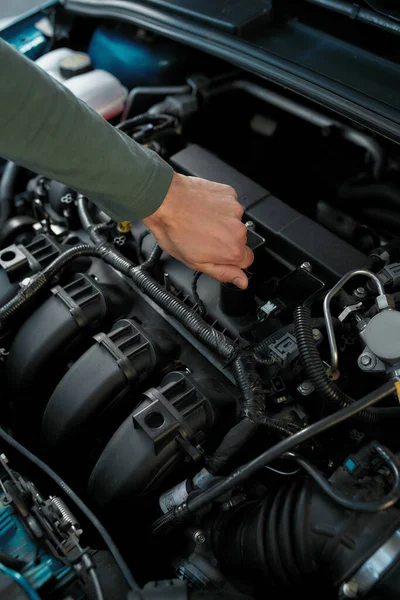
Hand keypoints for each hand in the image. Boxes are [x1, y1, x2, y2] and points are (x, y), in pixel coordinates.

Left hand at [142, 172, 253, 287]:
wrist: (164, 201)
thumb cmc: (174, 230)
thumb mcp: (195, 263)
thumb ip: (223, 273)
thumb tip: (241, 281)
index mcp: (232, 250)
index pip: (247, 261)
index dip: (231, 260)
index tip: (218, 255)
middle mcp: (238, 229)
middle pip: (240, 241)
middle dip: (225, 241)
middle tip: (203, 238)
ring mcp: (235, 209)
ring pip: (234, 222)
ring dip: (221, 223)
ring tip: (200, 222)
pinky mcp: (229, 194)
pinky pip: (229, 205)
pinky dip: (219, 207)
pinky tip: (203, 210)